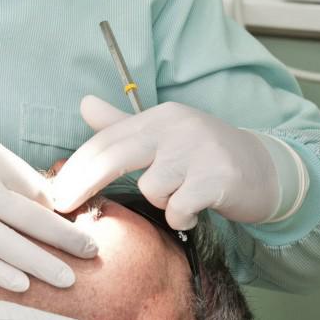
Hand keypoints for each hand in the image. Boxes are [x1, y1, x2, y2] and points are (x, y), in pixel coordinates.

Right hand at [0, 99, 96, 291]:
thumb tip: (31, 188)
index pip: (33, 186)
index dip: (57, 205)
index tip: (73, 218)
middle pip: (31, 217)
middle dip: (65, 236)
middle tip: (92, 250)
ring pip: (7, 244)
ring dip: (41, 263)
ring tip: (68, 278)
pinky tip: (22, 283)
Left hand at [51, 97, 280, 229]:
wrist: (265, 170)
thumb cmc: (204, 156)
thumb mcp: (163, 136)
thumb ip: (122, 125)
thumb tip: (84, 103)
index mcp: (160, 116)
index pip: (107, 140)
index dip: (76, 167)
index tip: (54, 192)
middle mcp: (177, 127)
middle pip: (116, 156)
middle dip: (83, 183)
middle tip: (62, 207)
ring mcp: (199, 150)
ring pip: (152, 188)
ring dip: (161, 202)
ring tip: (180, 197)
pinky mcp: (219, 176)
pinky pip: (179, 207)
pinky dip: (182, 216)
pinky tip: (195, 211)